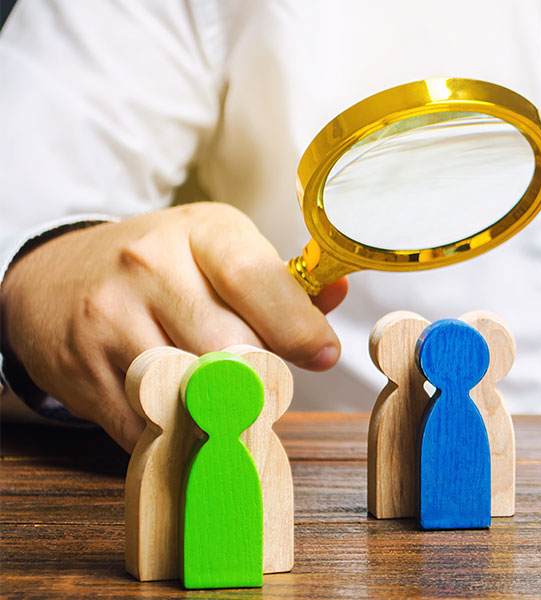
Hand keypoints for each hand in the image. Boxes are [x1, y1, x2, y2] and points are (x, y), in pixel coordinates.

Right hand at [0, 203, 347, 451]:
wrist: (56, 277)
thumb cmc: (162, 267)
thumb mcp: (221, 250)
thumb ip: (281, 281)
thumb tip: (335, 297)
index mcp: (200, 232)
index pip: (257, 280)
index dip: (298, 327)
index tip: (322, 354)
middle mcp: (149, 265)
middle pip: (230, 345)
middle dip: (259, 373)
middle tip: (266, 383)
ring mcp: (109, 317)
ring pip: (190, 386)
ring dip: (218, 407)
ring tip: (225, 399)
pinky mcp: (80, 368)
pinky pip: (147, 420)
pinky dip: (175, 430)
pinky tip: (181, 413)